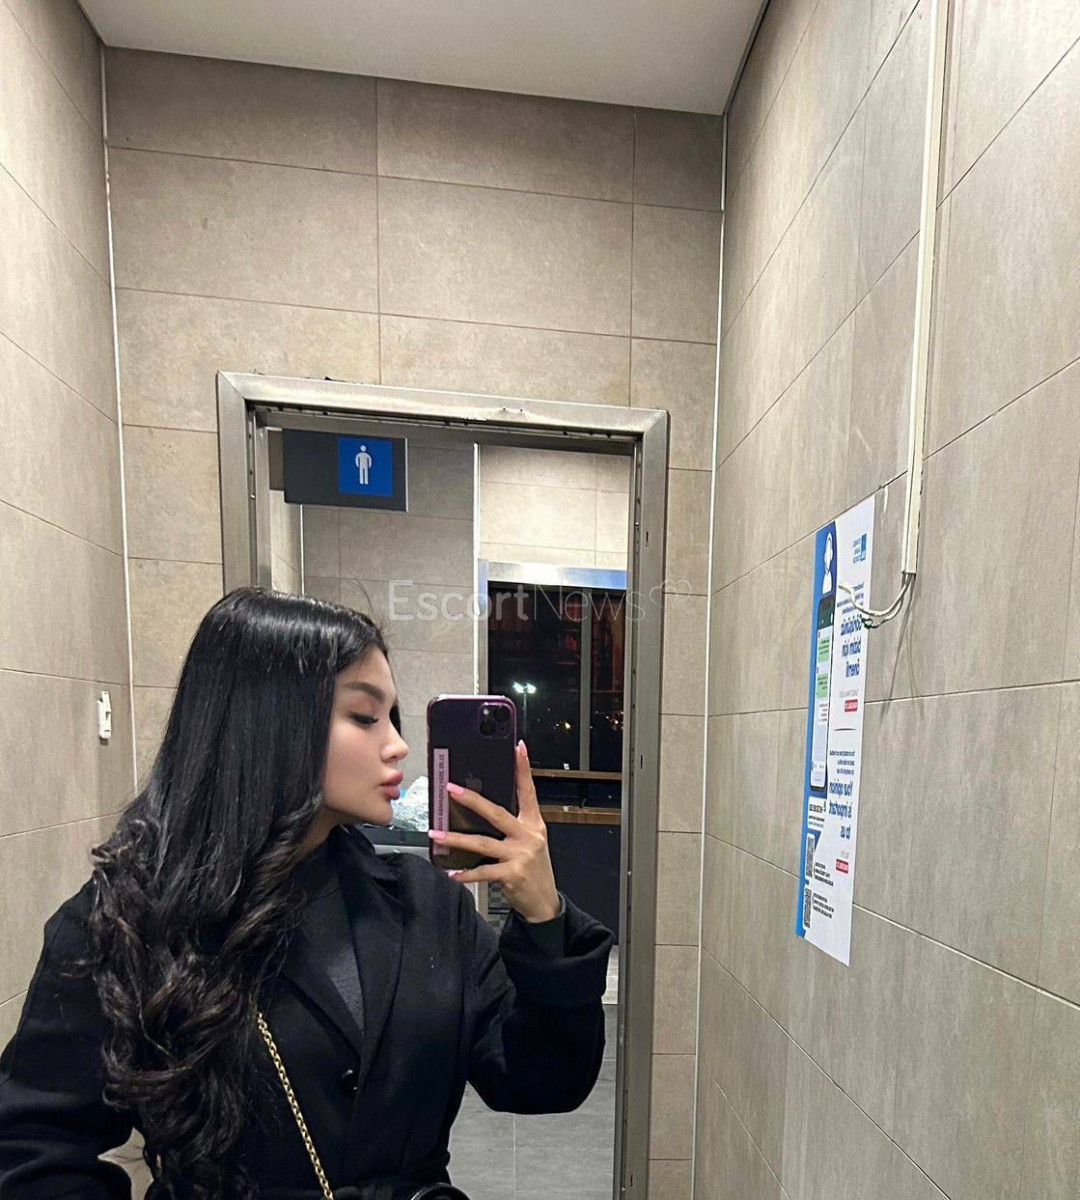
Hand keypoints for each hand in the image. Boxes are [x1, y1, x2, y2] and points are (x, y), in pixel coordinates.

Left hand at [428, 740, 560, 922]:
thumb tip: (482, 811)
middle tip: (451, 789)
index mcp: (533, 824)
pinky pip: (483, 871)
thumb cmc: (534, 869)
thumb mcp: (530, 842)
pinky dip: (466, 873)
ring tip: (437, 834)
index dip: (523, 769)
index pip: (528, 791)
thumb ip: (512, 827)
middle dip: (472, 800)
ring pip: (483, 842)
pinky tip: (453, 874)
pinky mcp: (512, 874)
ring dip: (457, 838)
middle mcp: (529, 836)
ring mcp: (521, 855)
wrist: (544, 902)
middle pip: (497, 813)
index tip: (518, 748)